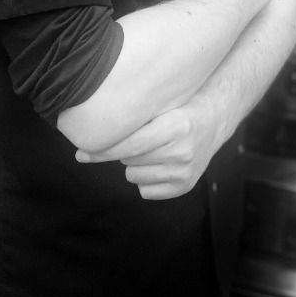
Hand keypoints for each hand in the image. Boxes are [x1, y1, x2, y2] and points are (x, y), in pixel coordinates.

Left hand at [75, 99, 221, 200]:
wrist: (213, 121)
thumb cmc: (177, 107)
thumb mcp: (160, 105)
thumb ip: (130, 119)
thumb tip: (83, 144)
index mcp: (176, 126)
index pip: (129, 143)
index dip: (102, 147)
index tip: (82, 152)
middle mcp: (182, 151)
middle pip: (128, 159)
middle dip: (123, 150)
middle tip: (135, 137)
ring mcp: (184, 172)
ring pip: (133, 175)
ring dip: (134, 164)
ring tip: (151, 148)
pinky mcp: (184, 187)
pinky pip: (145, 191)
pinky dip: (145, 179)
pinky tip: (158, 163)